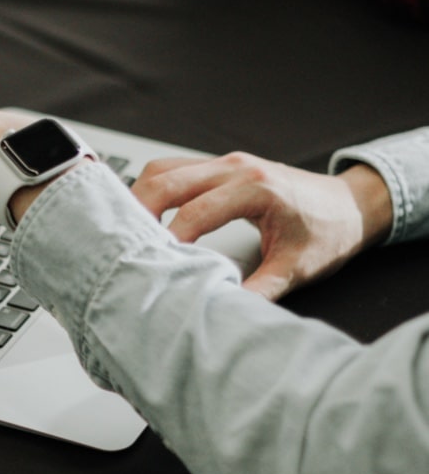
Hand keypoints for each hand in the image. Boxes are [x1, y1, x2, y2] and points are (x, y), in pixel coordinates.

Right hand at [131, 151, 392, 300]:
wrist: (351, 205)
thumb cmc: (329, 230)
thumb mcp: (297, 267)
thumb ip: (259, 290)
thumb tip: (222, 311)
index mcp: (255, 187)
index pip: (195, 210)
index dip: (170, 238)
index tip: (153, 263)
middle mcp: (236, 167)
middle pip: (168, 179)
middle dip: (139, 210)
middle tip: (122, 244)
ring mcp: (226, 162)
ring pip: (165, 168)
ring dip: (141, 196)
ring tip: (127, 231)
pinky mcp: (220, 167)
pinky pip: (175, 169)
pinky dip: (154, 190)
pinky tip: (146, 215)